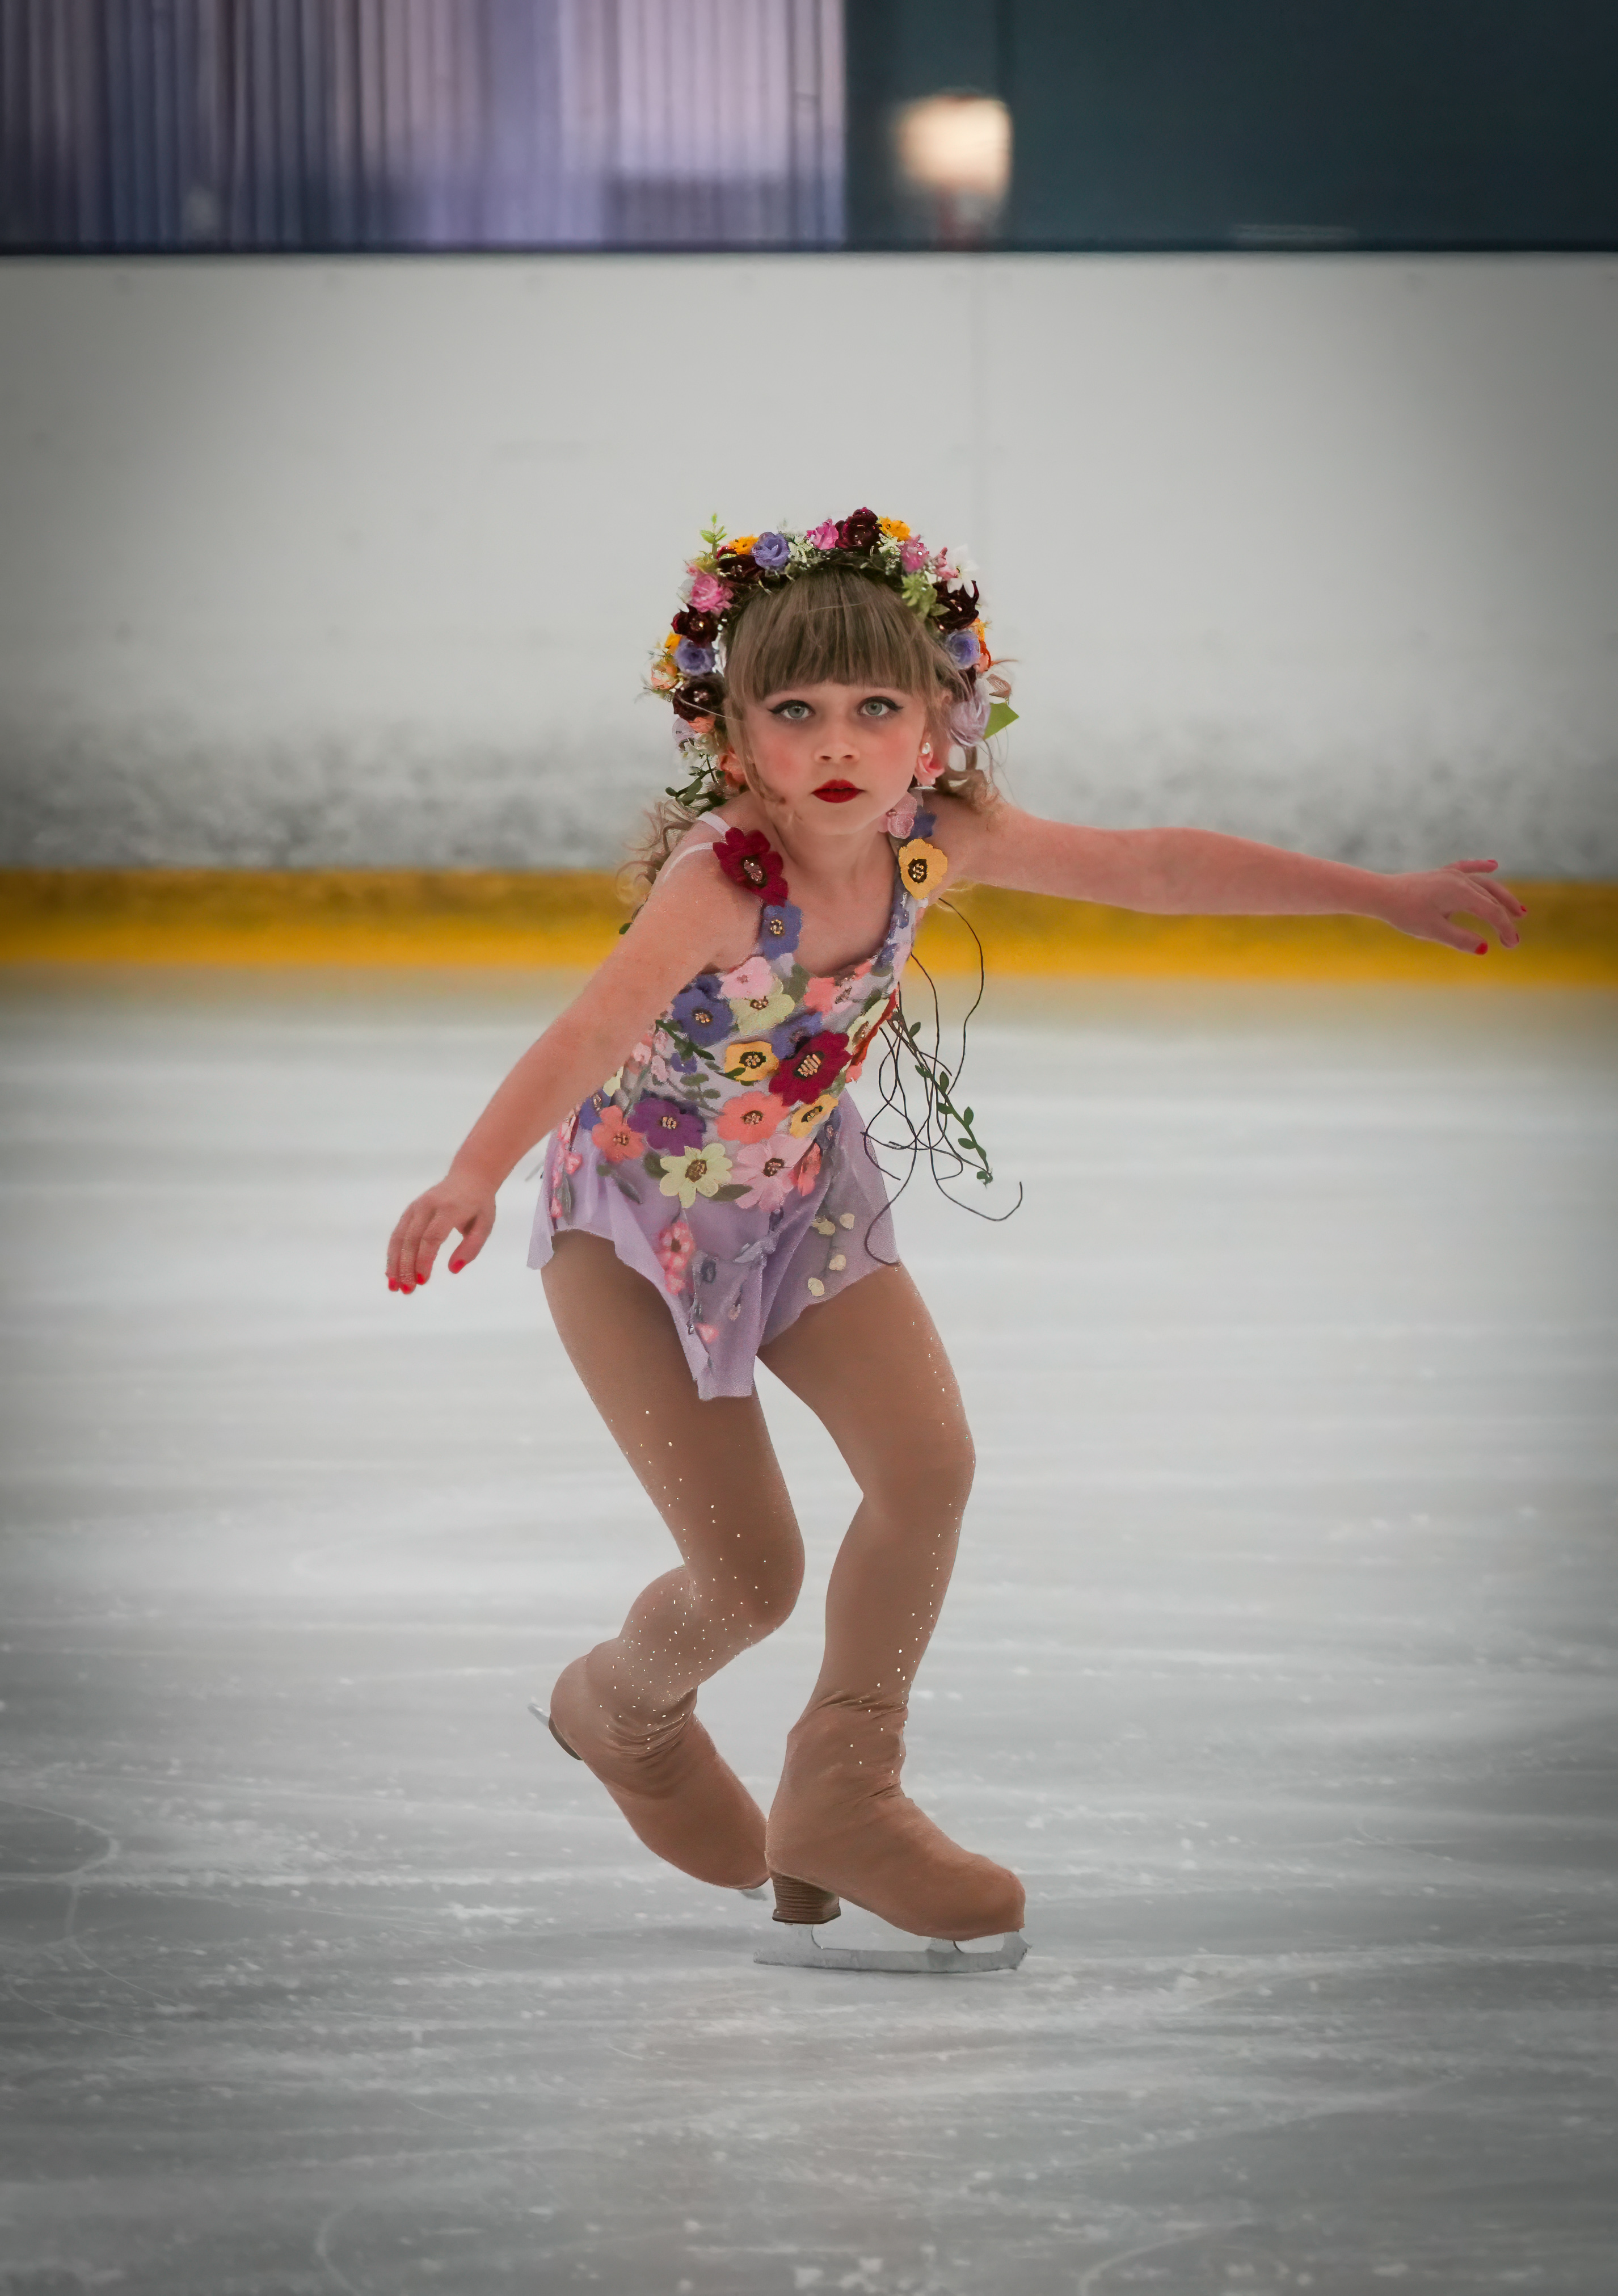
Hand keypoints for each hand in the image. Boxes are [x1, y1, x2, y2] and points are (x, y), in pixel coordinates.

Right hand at [386, 1173, 496, 1293]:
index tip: (422, 1281)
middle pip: (411, 1239)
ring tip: (394, 1286)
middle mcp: (428, 1205)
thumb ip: (471, 1248)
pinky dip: (393, 1254)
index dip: (424, 1260)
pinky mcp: (409, 1211)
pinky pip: (397, 1234)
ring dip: (394, 1263)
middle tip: (407, 1290)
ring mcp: (416, 1207)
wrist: (469, 1176)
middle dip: (406, 1267)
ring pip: (399, 1237)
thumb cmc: (479, 1205)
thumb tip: (453, 1269)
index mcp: (449, 1208)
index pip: (432, 1237)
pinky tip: (392, 1272)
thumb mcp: (485, 1226)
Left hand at [1375, 858, 1524, 954]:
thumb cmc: (1405, 913)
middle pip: (1492, 898)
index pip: (1492, 913)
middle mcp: (1460, 880)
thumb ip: (1460, 939)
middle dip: (1507, 917)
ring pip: (1484, 884)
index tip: (1511, 946)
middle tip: (1516, 936)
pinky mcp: (1442, 874)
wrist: (1382, 894)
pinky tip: (1493, 865)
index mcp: (1461, 893)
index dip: (1505, 929)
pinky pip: (1466, 868)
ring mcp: (1451, 875)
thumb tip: (1485, 948)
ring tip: (1518, 910)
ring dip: (1502, 896)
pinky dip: (1480, 867)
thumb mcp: (1433, 930)